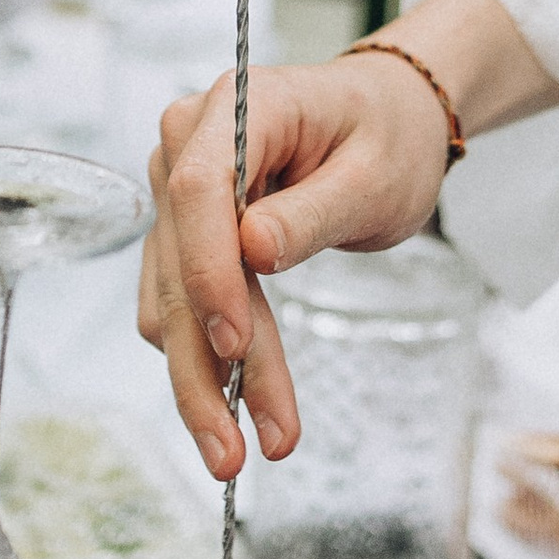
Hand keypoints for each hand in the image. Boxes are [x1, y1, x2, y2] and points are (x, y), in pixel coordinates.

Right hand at [137, 0, 558, 482]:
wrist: (386, 119)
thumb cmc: (387, 135)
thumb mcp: (376, 174)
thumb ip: (314, 211)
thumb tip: (253, 249)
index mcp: (238, 107)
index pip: (200, 191)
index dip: (210, 271)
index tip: (237, 343)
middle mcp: (188, 145)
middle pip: (177, 261)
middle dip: (202, 363)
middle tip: (233, 450)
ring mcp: (177, 191)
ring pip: (171, 299)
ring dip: (203, 380)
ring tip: (245, 450)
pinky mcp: (184, 234)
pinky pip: (183, 305)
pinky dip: (208, 362)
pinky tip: (239, 412)